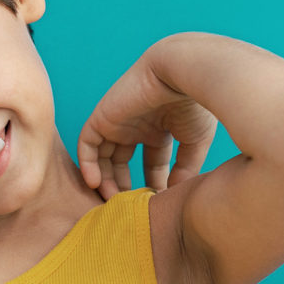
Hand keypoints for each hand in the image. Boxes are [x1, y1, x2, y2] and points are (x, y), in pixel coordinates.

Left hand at [77, 55, 217, 199]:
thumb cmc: (195, 104)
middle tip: (127, 209)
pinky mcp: (102, 117)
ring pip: (103, 156)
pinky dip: (88, 165)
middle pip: (122, 162)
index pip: (152, 162)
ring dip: (105, 180)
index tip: (155, 204)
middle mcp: (137, 125)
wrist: (181, 74)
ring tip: (111, 203)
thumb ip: (186, 168)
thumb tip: (176, 194)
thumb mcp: (195, 141)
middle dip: (124, 186)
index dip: (153, 184)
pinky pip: (88, 145)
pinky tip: (96, 185)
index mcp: (160, 127)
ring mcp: (118, 121)